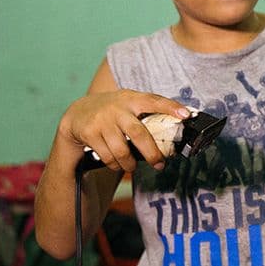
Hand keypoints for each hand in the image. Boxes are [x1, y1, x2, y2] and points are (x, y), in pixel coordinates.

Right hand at [57, 90, 190, 171]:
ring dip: (130, 164)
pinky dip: (115, 165)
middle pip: (139, 134)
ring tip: (132, 166)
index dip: (170, 107)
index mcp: (132, 99)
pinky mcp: (90, 133)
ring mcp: (103, 121)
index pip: (154, 101)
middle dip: (152, 153)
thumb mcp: (129, 104)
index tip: (186, 115)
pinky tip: (117, 163)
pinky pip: (108, 157)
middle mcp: (118, 109)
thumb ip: (148, 113)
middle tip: (160, 165)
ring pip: (122, 151)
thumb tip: (177, 130)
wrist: (78, 112)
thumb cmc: (113, 111)